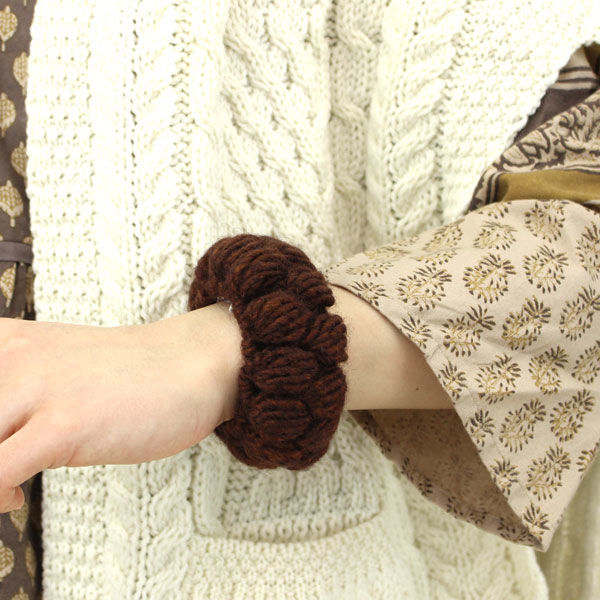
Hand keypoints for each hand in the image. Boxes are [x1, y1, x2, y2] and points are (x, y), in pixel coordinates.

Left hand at [0, 303, 242, 512]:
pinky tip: (14, 500)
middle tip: (6, 463)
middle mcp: (10, 358)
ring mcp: (35, 389)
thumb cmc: (131, 373)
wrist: (192, 364)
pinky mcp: (62, 425)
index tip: (2, 432)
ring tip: (5, 487)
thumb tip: (0, 444)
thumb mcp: (56, 366)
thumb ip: (16, 390)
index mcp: (4, 341)